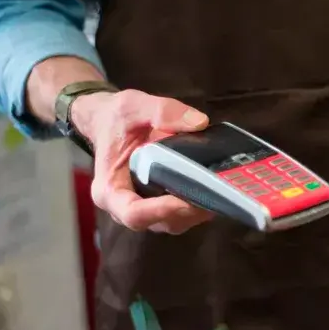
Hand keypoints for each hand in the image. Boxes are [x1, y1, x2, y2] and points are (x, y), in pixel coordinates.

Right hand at [73, 89, 213, 233]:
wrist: (110, 123)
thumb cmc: (116, 119)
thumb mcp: (134, 106)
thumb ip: (164, 112)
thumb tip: (200, 122)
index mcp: (109, 190)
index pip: (133, 214)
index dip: (161, 211)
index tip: (185, 200)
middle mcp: (123, 208)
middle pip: (158, 222)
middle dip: (188, 212)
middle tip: (215, 194)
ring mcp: (144, 211)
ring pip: (173, 223)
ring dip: (197, 212)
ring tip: (219, 191)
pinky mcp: (159, 207)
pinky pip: (180, 216)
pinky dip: (198, 206)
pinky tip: (214, 189)